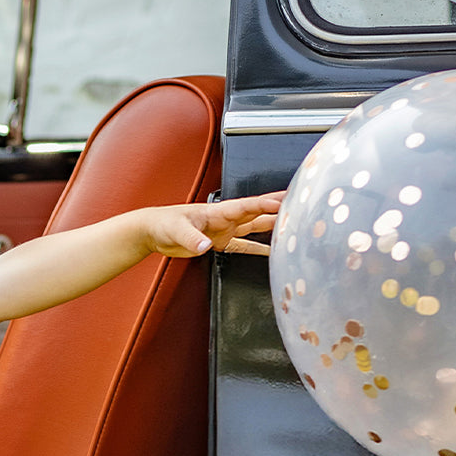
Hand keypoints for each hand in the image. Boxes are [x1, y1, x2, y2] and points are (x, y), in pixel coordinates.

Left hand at [146, 192, 284, 258]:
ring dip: (273, 227)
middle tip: (302, 206)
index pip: (248, 206)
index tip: (285, 204)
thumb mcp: (177, 231)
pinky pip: (244, 245)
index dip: (266, 204)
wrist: (154, 231)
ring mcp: (225, 230)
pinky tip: (271, 252)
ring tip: (293, 228)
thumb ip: (193, 239)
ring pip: (255, 227)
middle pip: (258, 212)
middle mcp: (226, 219)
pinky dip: (258, 248)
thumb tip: (206, 245)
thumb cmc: (164, 224)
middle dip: (280, 209)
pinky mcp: (220, 242)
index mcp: (219, 211)